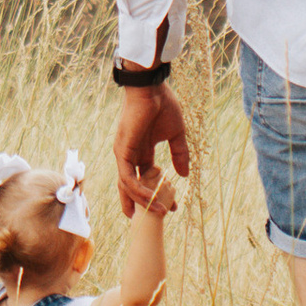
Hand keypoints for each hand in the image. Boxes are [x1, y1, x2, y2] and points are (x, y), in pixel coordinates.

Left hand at [115, 83, 191, 214]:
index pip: (146, 178)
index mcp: (141, 150)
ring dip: (143, 201)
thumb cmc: (162, 105)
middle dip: (143, 203)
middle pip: (132, 186)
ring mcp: (123, 154)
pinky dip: (138, 190)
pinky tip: (151, 198)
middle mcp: (130, 155)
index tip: (172, 205)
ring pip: (128, 186)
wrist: (151, 89)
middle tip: (157, 217)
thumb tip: (184, 175)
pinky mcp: (122, 152)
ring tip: (159, 212)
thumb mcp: (175, 134)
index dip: (158, 193)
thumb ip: (179, 154)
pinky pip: (127, 178)